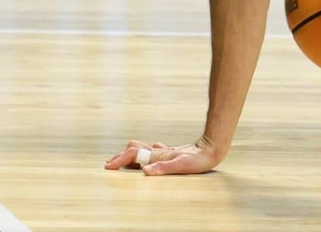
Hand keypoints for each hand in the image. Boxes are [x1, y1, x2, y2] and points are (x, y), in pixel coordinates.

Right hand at [105, 138, 223, 175]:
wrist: (211, 149)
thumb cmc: (198, 159)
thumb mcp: (181, 165)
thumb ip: (163, 167)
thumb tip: (145, 170)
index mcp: (158, 155)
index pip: (133, 155)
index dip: (120, 160)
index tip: (108, 167)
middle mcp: (159, 152)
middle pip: (135, 151)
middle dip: (121, 157)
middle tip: (110, 164)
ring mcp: (165, 152)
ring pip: (142, 150)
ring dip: (130, 155)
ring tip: (122, 159)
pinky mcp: (172, 153)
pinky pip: (153, 152)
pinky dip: (144, 154)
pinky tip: (147, 156)